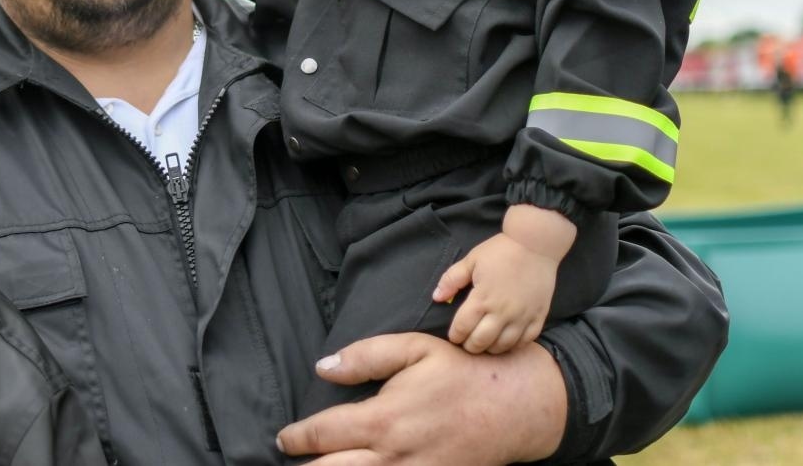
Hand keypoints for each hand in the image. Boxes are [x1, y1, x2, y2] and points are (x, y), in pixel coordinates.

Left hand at [275, 333, 565, 464]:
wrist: (518, 407)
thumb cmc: (463, 371)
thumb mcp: (414, 348)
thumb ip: (365, 356)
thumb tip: (323, 367)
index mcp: (384, 418)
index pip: (323, 435)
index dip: (297, 439)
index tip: (284, 439)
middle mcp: (393, 456)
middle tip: (290, 464)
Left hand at [434, 233, 554, 353]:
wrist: (536, 244)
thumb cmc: (501, 251)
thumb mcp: (471, 260)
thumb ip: (452, 279)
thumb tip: (436, 297)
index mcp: (482, 298)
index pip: (462, 328)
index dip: (455, 336)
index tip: (454, 336)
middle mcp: (502, 312)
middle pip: (481, 342)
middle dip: (470, 346)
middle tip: (468, 342)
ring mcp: (522, 317)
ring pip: (503, 346)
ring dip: (491, 348)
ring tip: (485, 343)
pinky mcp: (538, 317)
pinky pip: (525, 342)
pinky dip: (514, 346)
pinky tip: (507, 341)